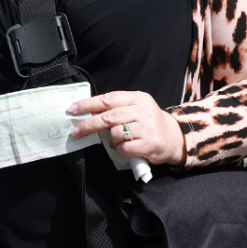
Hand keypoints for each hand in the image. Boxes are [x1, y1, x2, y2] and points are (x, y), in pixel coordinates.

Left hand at [70, 90, 186, 166]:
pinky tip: (125, 148)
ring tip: (117, 141)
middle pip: (108, 117)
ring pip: (115, 133)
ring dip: (111, 140)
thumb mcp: (135, 108)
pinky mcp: (149, 144)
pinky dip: (119, 149)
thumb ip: (115, 108)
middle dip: (89, 125)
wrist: (174, 137)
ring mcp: (147, 128)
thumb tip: (88, 112)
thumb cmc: (147, 122)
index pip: (108, 99)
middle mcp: (143, 111)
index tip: (72, 109)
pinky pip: (124, 148)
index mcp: (137, 98)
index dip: (88, 104)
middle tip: (76, 131)